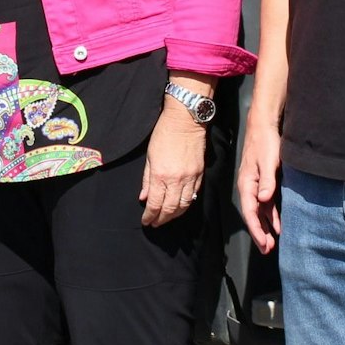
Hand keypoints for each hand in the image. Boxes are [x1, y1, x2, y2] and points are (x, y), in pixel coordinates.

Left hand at [140, 102, 205, 226]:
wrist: (185, 120)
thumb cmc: (164, 134)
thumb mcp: (150, 157)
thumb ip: (147, 180)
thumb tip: (144, 197)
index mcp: (160, 175)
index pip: (155, 204)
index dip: (150, 216)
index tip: (146, 221)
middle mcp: (176, 180)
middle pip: (170, 209)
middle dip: (162, 219)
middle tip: (155, 223)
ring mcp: (190, 178)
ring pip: (184, 205)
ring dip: (174, 215)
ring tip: (167, 218)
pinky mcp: (200, 174)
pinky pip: (194, 195)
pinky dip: (186, 204)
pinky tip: (180, 207)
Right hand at [235, 111, 282, 252]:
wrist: (264, 125)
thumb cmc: (265, 142)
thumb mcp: (268, 161)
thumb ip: (267, 181)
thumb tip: (264, 199)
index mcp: (247, 184)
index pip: (250, 212)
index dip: (256, 229)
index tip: (264, 243)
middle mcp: (249, 187)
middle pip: (253, 215)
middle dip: (259, 234)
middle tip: (267, 250)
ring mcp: (256, 186)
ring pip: (259, 212)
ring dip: (265, 227)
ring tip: (271, 244)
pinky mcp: (263, 182)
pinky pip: (266, 205)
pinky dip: (271, 216)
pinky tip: (277, 226)